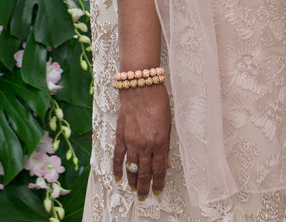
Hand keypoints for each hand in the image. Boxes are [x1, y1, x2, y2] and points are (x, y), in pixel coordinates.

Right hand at [111, 84, 170, 198]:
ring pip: (132, 167)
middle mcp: (145, 145)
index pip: (159, 169)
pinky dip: (117, 168)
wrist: (141, 88)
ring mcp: (131, 142)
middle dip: (145, 186)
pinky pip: (118, 156)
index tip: (158, 190)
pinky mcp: (121, 137)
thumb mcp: (168, 124)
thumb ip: (164, 143)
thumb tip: (164, 160)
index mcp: (160, 142)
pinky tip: (118, 176)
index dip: (158, 182)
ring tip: (134, 189)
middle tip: (145, 195)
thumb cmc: (158, 102)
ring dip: (133, 180)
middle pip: (145, 172)